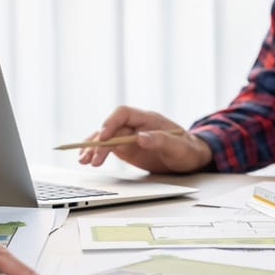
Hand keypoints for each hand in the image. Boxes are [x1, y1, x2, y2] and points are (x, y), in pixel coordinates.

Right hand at [79, 106, 212, 172]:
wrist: (190, 158)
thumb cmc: (188, 149)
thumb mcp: (179, 147)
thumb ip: (161, 140)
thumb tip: (141, 137)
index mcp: (148, 119)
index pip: (123, 114)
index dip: (111, 123)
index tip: (104, 137)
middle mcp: (136, 125)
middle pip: (111, 129)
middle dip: (99, 143)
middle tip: (93, 159)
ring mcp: (129, 137)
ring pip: (106, 138)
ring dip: (93, 147)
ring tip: (84, 160)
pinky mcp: (127, 148)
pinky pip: (108, 147)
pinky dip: (97, 152)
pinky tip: (87, 158)